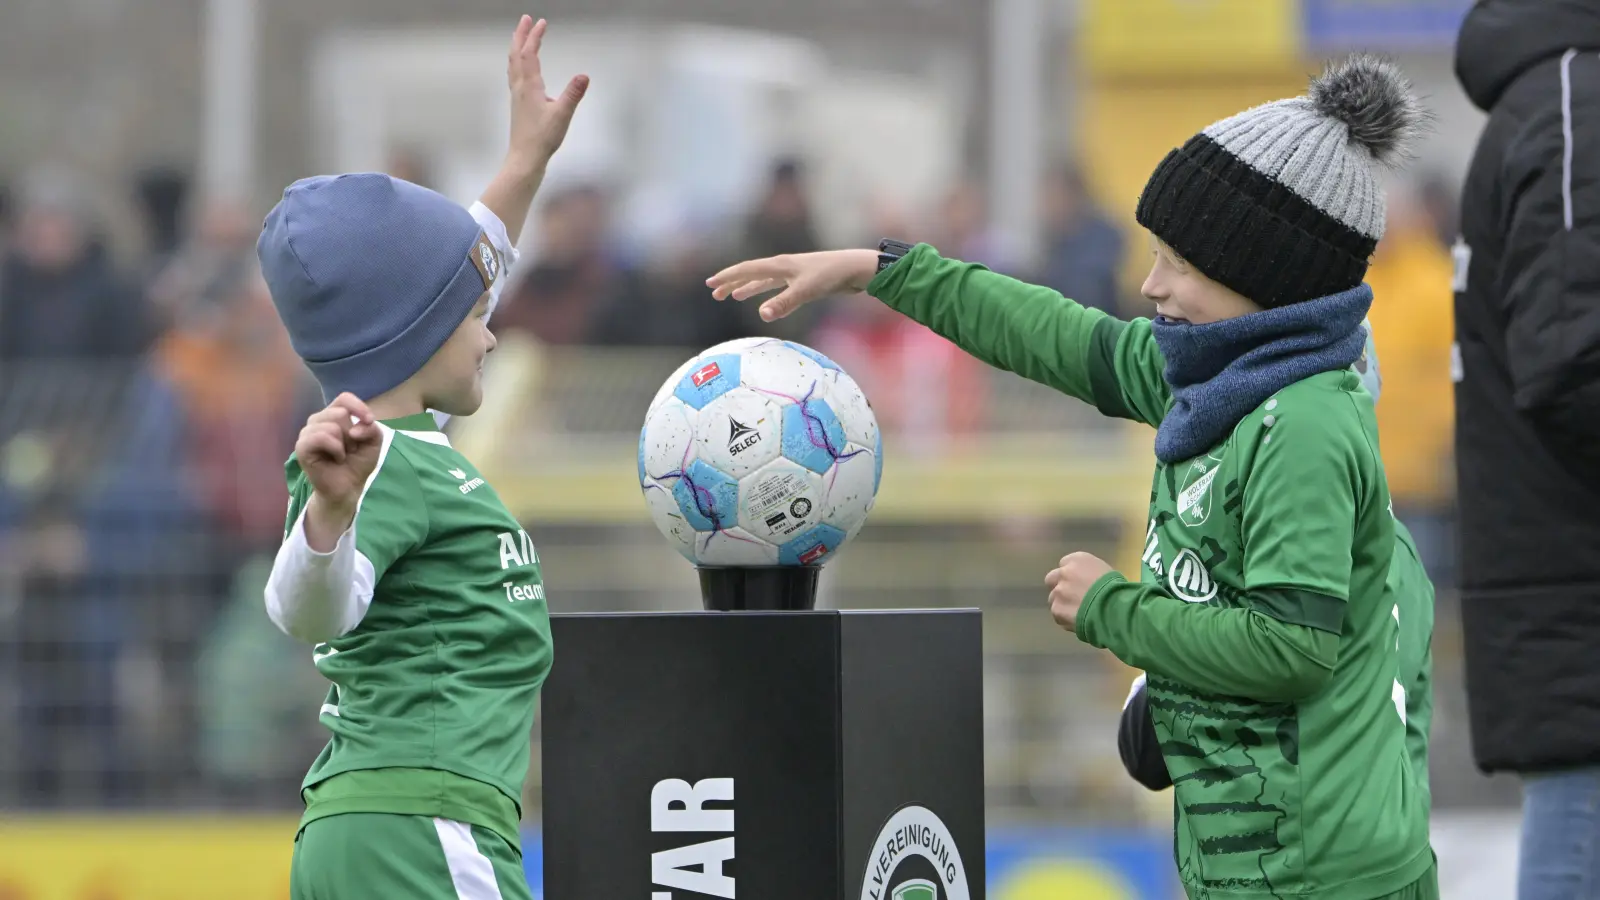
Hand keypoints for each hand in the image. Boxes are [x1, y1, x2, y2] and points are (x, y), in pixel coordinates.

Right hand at [295, 393, 380, 548]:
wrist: (349, 487)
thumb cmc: (357, 462)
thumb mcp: (373, 442)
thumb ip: (371, 428)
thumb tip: (355, 428)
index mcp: (333, 415)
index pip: (344, 398)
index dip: (358, 407)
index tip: (369, 420)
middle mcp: (317, 420)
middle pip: (340, 413)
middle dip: (352, 435)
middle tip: (350, 450)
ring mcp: (307, 433)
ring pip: (331, 425)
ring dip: (344, 444)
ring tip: (341, 455)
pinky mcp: (302, 447)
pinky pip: (321, 437)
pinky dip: (335, 449)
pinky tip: (336, 459)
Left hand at [503, 16, 588, 175]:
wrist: (525, 157)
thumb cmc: (542, 138)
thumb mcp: (562, 115)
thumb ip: (573, 94)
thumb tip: (584, 76)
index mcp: (529, 86)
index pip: (530, 54)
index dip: (534, 36)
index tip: (541, 22)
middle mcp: (520, 87)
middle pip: (517, 54)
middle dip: (521, 35)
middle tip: (526, 19)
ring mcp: (517, 95)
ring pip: (513, 64)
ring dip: (517, 47)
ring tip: (521, 37)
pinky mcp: (518, 104)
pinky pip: (515, 75)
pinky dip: (517, 63)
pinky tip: (522, 69)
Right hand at [707, 249, 878, 321]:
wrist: (855, 270)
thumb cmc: (830, 276)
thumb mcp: (805, 291)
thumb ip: (783, 303)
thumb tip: (761, 315)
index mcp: (779, 265)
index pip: (746, 270)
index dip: (728, 277)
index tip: (711, 284)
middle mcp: (783, 267)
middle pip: (751, 274)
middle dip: (732, 283)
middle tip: (716, 293)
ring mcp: (793, 273)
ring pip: (764, 281)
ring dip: (748, 288)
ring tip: (734, 296)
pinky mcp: (803, 282)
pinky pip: (777, 288)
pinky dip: (766, 294)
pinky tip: (765, 302)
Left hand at [1046, 552, 1115, 632]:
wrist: (1114, 607)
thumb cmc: (1117, 589)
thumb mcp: (1105, 573)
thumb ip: (1090, 575)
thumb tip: (1088, 584)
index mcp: (1077, 560)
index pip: (1065, 564)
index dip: (1071, 576)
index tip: (1078, 584)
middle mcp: (1064, 573)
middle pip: (1052, 579)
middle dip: (1059, 587)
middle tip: (1071, 598)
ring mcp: (1058, 591)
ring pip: (1053, 598)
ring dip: (1062, 604)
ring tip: (1077, 613)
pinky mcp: (1057, 609)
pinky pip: (1057, 615)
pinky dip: (1065, 619)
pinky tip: (1078, 622)